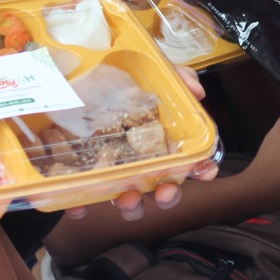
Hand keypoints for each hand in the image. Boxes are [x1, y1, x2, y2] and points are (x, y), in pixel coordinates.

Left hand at [58, 66, 216, 221]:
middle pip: (162, 186)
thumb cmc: (122, 82)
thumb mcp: (155, 73)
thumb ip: (180, 78)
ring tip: (126, 198)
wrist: (73, 82)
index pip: (189, 158)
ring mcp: (113, 170)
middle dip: (168, 194)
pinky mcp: (83, 177)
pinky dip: (82, 206)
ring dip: (131, 205)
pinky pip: (83, 198)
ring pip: (128, 199)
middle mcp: (142, 159)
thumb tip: (198, 93)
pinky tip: (80, 204)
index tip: (206, 173)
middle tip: (165, 191)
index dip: (201, 168)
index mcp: (161, 138)